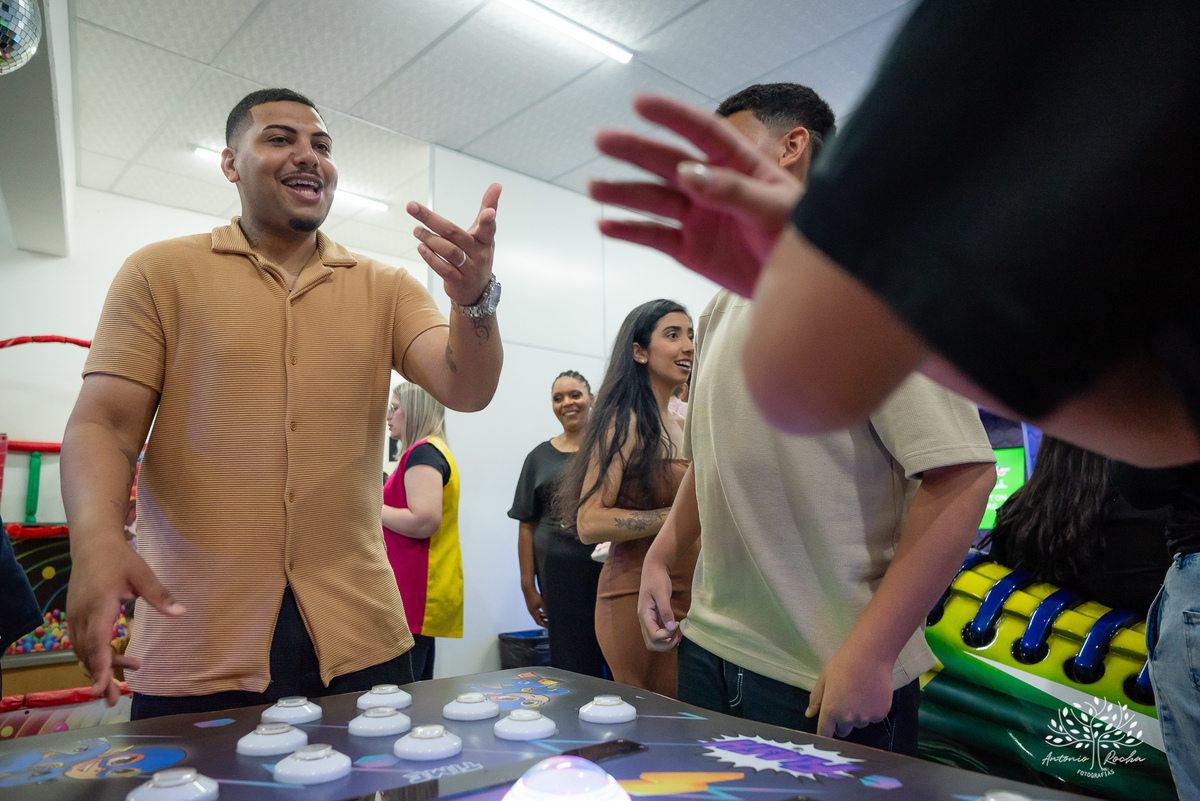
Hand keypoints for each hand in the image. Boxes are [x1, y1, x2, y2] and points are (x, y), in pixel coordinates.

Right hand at [66, 542, 184, 704]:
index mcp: (98, 604)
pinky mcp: (75, 617)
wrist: (92, 544)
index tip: (103, 687)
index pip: (96, 642)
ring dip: (99, 668)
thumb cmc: (119, 558)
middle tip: (113, 700)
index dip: (100, 666)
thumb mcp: (142, 574)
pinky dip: (96, 656)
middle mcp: (81, 615)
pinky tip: (118, 659)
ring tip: (119, 685)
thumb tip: (181, 614)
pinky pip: (82, 644)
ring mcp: (74, 617)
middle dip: (100, 677)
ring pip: (83, 651)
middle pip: (87, 653)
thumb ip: (160, 596)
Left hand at [408, 183, 501, 305]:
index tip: (489, 212)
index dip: (488, 220)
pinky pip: (443, 268)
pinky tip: (421, 248)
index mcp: (485, 240)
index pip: (488, 227)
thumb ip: (487, 208)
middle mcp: (479, 254)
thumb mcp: (484, 234)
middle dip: (431, 219)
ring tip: (416, 230)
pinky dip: (431, 257)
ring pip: (448, 251)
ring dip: (429, 239)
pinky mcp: (458, 281)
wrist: (477, 291)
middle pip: (454, 233)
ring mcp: (469, 269)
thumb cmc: (477, 255)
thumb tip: (497, 184)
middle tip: (412, 207)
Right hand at [523, 589, 547, 627]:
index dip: (543, 625)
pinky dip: (541, 613)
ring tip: (548, 617)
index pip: (538, 622)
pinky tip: (544, 611)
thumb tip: (550, 615)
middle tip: (549, 623)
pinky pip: (536, 611)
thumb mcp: (542, 603)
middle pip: (538, 619)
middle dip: (543, 622)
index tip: (549, 627)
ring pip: (537, 615)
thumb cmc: (535, 596)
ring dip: (542, 617)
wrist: (528, 589)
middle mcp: (531, 611)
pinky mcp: (531, 605)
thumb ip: (546, 610)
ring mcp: (531, 608)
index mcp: (533, 612)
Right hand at [591, 94, 802, 296]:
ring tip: (593, 187)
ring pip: (653, 200)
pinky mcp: (688, 249)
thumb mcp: (774, 210)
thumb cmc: (797, 236)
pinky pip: (653, 237)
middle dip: (634, 150)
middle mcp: (709, 186)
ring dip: (623, 192)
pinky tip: (604, 224)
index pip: (701, 133)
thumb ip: (733, 192)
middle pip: (666, 163)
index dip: (672, 116)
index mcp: (736, 164)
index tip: (640, 103)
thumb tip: (688, 174)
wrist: (799, 285)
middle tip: (602, 139)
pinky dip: (629, 231)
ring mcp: (695, 217)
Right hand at [637, 556, 680, 650]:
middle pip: (652, 644)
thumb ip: (666, 611)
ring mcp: (647, 621)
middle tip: (678, 635)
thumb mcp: (663, 593)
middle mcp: (644, 620)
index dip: (668, 635)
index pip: (654, 636)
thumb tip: (671, 628)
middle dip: (667, 644)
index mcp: (644, 614)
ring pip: (654, 642)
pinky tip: (675, 630)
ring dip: (667, 643)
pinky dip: (666, 638)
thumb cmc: (657, 579)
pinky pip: (657, 635)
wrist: (653, 569)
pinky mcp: (652, 619)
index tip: (677, 624)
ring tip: (678, 634)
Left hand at [805, 646, 894, 737]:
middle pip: (843, 731)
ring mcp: (865, 718)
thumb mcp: (824, 678)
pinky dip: (872, 710)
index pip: (825, 734)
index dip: (825, 733)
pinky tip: (872, 694)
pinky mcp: (880, 715)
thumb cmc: (843, 663)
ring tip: (860, 694)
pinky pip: (874, 718)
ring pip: (859, 723)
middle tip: (845, 703)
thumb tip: (809, 714)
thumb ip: (816, 699)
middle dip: (842, 722)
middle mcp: (848, 718)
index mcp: (831, 710)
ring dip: (858, 715)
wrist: (870, 656)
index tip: (827, 729)